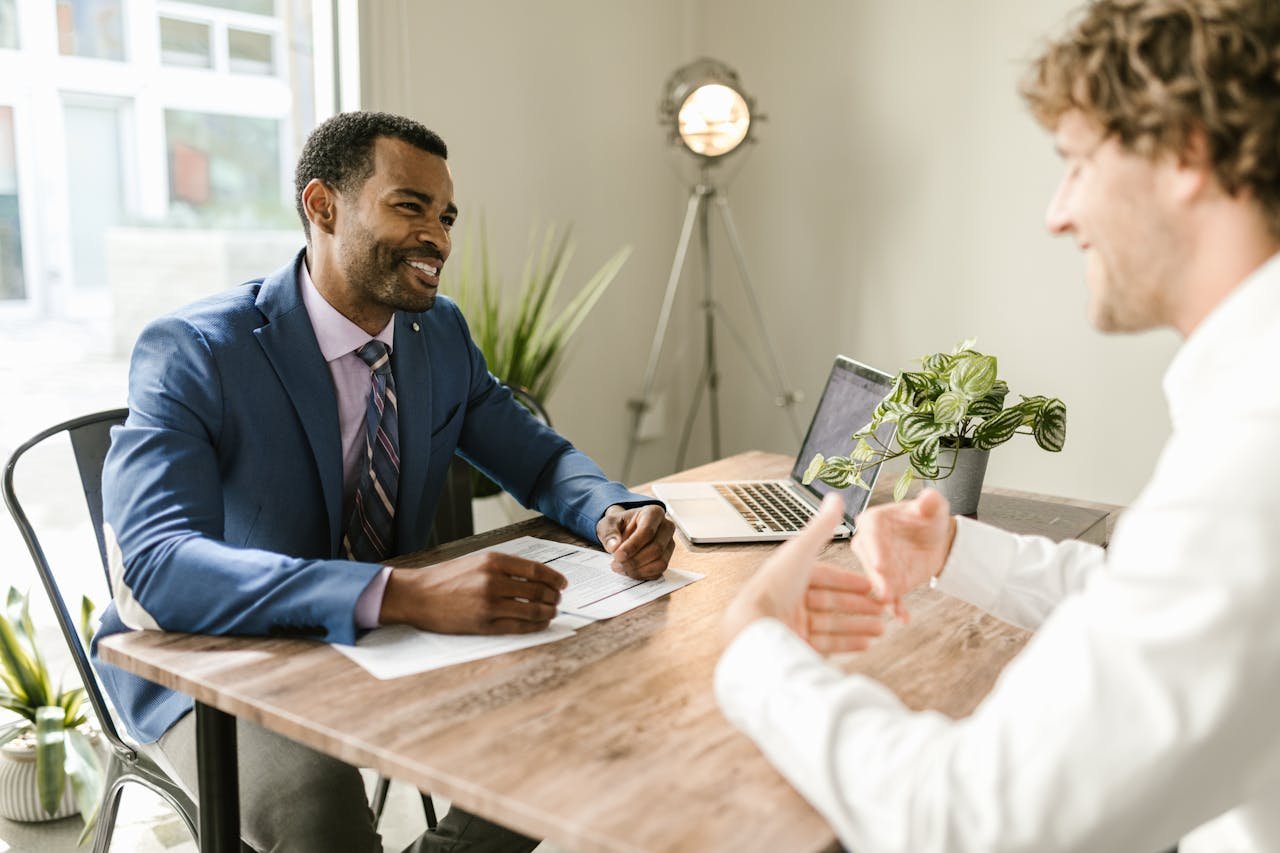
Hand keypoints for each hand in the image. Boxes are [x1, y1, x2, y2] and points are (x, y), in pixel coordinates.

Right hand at [379, 551, 566, 633]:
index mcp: (493, 561)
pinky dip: (535, 626)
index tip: (563, 583)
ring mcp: (489, 604)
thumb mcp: (476, 561)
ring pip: (533, 610)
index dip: (555, 578)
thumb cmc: (446, 578)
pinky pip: (519, 627)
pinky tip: (540, 623)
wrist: (417, 595)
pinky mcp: (484, 624)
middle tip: (558, 600)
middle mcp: (493, 581)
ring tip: (552, 612)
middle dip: (554, 597)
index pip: (536, 570)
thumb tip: (536, 577)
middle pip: (538, 590)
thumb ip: (505, 567)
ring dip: (548, 612)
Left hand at [597, 504, 675, 579]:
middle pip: (656, 548)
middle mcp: (666, 527)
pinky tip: (628, 571)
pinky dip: (642, 575)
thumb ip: (609, 533)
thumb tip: (613, 547)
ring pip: (660, 562)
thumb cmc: (618, 525)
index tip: (617, 555)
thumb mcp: (608, 524)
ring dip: (638, 570)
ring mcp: (669, 544)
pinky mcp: (667, 558)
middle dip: (635, 560)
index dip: (632, 546)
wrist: (624, 531)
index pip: (648, 531)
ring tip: (620, 568)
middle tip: (616, 564)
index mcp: (654, 513)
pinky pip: (658, 572)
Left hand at [722, 494, 885, 653]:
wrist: (755, 626)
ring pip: (833, 624)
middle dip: (860, 606)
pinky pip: (827, 644)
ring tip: (882, 628)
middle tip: (883, 609)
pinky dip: (848, 643)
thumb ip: (822, 527)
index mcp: (791, 576)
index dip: (850, 581)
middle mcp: (791, 600)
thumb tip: (836, 497)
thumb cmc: (775, 586)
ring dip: (859, 625)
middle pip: (832, 602)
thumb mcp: (802, 550)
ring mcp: (793, 624)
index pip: (826, 577)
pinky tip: (866, 643)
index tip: (873, 586)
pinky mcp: (795, 645)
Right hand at [851, 488, 956, 622]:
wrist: (935, 540)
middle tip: (884, 591)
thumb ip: (930, 502)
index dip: (874, 549)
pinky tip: (903, 617)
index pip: (870, 533)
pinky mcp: (887, 583)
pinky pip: (890, 596)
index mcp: (873, 521)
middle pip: (869, 561)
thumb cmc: (929, 518)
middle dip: (876, 577)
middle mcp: (868, 544)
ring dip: (884, 594)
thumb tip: (928, 497)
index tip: (879, 564)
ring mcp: (876, 566)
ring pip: (877, 581)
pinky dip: (896, 607)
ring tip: (893, 605)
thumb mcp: (933, 508)